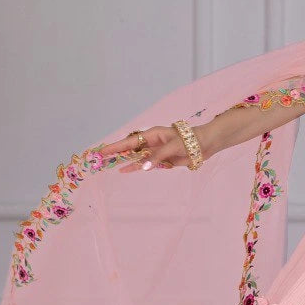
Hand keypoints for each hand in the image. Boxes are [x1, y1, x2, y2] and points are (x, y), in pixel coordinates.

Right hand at [99, 121, 217, 172]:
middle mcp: (152, 142)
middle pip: (130, 148)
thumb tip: (144, 167)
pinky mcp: (162, 160)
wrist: (205, 144)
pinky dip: (136, 167)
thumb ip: (157, 156)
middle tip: (99, 158)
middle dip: (116, 153)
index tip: (102, 150)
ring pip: (136, 157)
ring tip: (107, 165)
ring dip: (124, 161)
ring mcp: (156, 152)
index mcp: (153, 134)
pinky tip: (124, 170)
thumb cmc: (189, 140)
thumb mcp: (173, 147)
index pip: (130, 141)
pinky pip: (146, 164)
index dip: (116, 146)